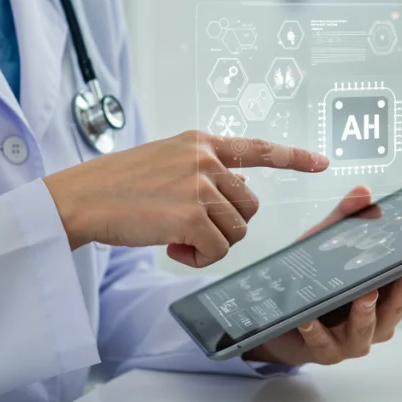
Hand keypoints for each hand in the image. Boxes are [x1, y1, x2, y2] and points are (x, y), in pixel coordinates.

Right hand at [43, 131, 327, 266]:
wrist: (79, 198)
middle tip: (189, 230)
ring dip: (210, 244)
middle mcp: (205, 159)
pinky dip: (198, 259)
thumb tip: (236, 192)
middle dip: (227, 226)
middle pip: (250, 206)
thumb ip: (201, 171)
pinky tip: (172, 249)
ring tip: (174, 237)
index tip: (322, 162)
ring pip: (236, 232)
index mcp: (200, 142)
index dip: (293, 157)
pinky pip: (217, 251)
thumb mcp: (166, 161)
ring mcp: (199, 186)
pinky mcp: (191, 216)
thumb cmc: (117, 186)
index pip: (257, 149)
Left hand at [243, 185, 401, 366]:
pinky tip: (309, 319)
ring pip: (366, 328)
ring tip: (366, 293)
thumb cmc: (313, 284)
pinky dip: (316, 331)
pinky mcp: (325, 352)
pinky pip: (322, 342)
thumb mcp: (327, 245)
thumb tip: (363, 191)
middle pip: (398, 305)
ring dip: (366, 311)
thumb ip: (345, 219)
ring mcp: (353, 340)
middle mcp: (377, 320)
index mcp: (385, 295)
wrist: (281, 325)